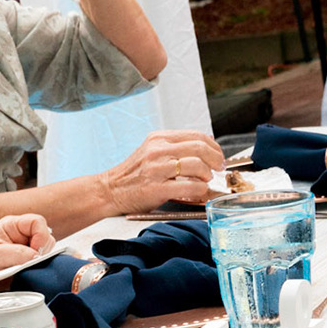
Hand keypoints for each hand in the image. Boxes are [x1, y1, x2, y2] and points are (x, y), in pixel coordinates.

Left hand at [0, 213, 53, 275]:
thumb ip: (15, 253)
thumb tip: (36, 256)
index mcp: (12, 225)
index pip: (36, 222)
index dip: (40, 236)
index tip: (35, 252)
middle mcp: (23, 232)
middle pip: (46, 234)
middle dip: (42, 249)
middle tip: (30, 262)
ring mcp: (29, 243)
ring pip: (48, 246)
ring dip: (41, 258)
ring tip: (25, 266)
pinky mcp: (32, 255)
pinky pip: (45, 257)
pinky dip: (41, 263)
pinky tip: (28, 268)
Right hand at [99, 130, 225, 212]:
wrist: (108, 191)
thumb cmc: (132, 175)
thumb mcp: (151, 152)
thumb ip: (174, 148)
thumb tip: (205, 151)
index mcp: (158, 139)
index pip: (196, 136)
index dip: (214, 147)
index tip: (218, 156)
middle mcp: (157, 151)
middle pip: (200, 148)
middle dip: (216, 159)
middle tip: (218, 168)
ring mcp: (156, 169)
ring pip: (196, 165)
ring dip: (207, 175)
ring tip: (205, 180)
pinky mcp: (155, 189)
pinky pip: (189, 186)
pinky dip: (199, 189)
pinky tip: (196, 191)